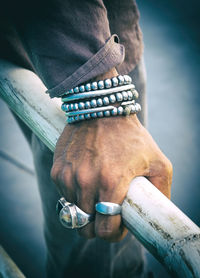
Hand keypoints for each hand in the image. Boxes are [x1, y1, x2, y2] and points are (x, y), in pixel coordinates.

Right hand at [51, 113, 172, 241]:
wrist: (102, 109)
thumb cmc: (131, 135)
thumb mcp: (158, 161)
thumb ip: (162, 190)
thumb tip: (154, 212)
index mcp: (111, 183)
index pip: (105, 229)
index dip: (113, 234)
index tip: (117, 228)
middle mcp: (85, 182)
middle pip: (85, 226)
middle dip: (96, 225)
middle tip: (105, 214)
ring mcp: (68, 175)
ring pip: (73, 211)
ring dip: (85, 208)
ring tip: (96, 192)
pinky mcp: (57, 169)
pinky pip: (64, 193)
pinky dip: (74, 192)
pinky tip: (85, 178)